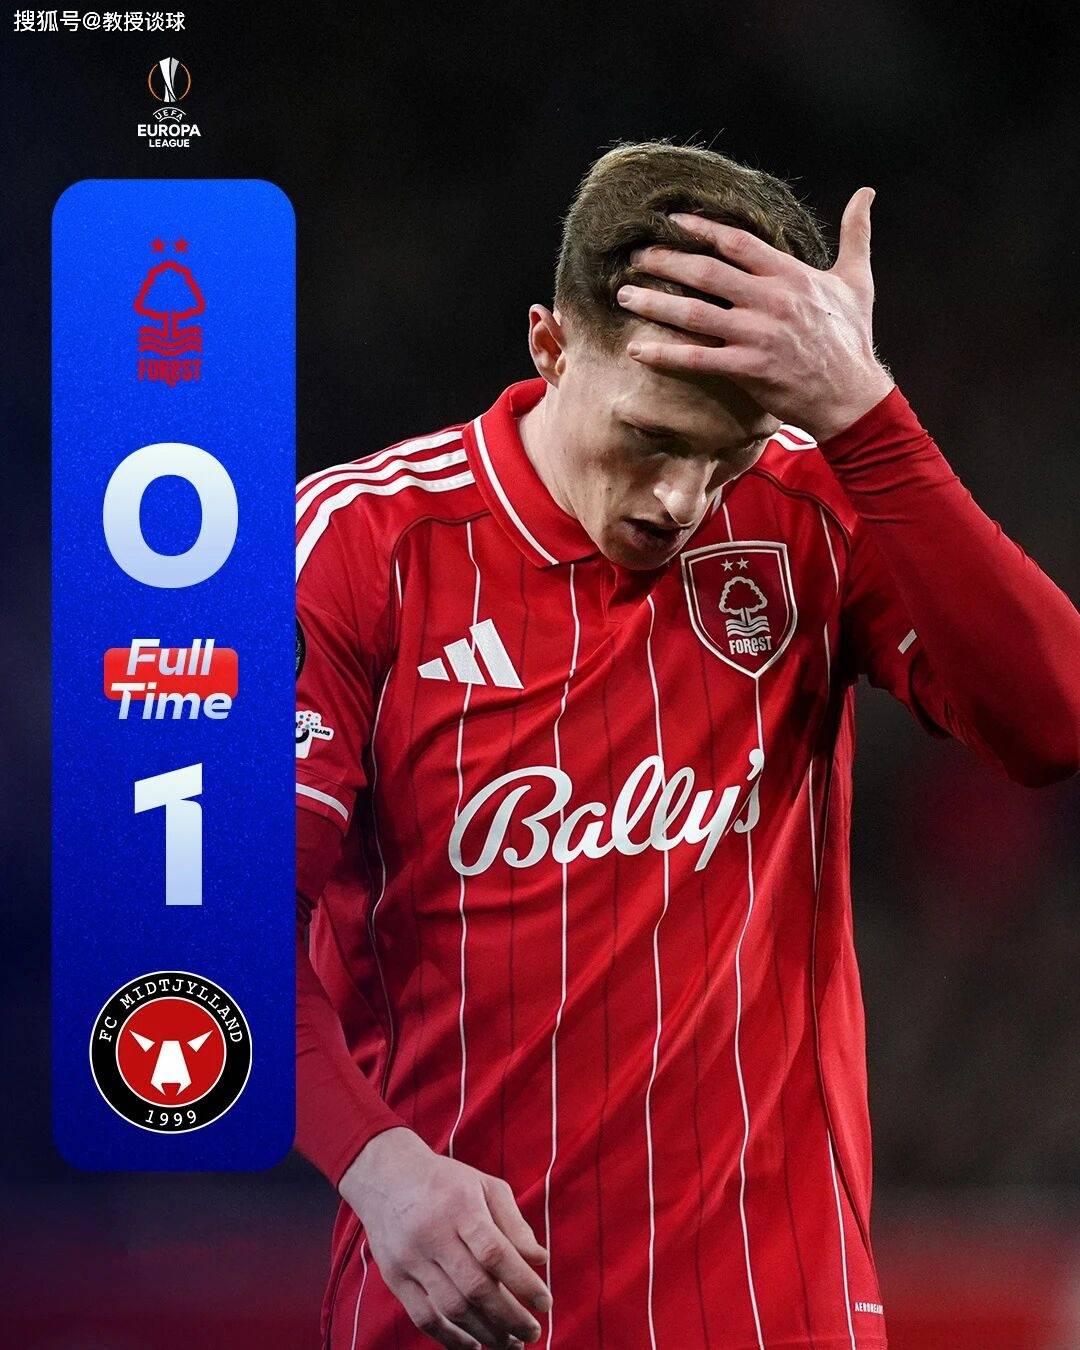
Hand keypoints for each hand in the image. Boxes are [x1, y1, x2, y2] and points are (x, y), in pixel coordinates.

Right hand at [339, 1127, 551, 1348]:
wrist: (386, 1177)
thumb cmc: (446, 1182)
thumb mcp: (485, 1186)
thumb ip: (514, 1223)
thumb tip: (540, 1260)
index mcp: (461, 1206)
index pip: (495, 1252)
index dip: (523, 1282)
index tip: (545, 1303)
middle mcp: (434, 1234)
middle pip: (475, 1286)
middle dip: (509, 1316)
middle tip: (532, 1333)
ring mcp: (411, 1258)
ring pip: (451, 1307)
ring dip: (486, 1332)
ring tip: (509, 1343)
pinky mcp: (395, 1278)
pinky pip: (424, 1317)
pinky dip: (451, 1338)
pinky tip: (474, 1345)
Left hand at [615, 188, 895, 441]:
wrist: (852, 396)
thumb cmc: (851, 339)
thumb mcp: (856, 282)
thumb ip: (855, 235)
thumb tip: (866, 193)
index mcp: (791, 275)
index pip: (736, 242)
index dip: (700, 227)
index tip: (670, 220)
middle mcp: (771, 300)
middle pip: (705, 272)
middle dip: (665, 261)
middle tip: (634, 256)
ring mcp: (757, 335)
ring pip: (694, 313)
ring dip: (654, 303)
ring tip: (623, 295)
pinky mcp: (747, 369)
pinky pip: (696, 359)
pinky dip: (664, 354)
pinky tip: (637, 349)